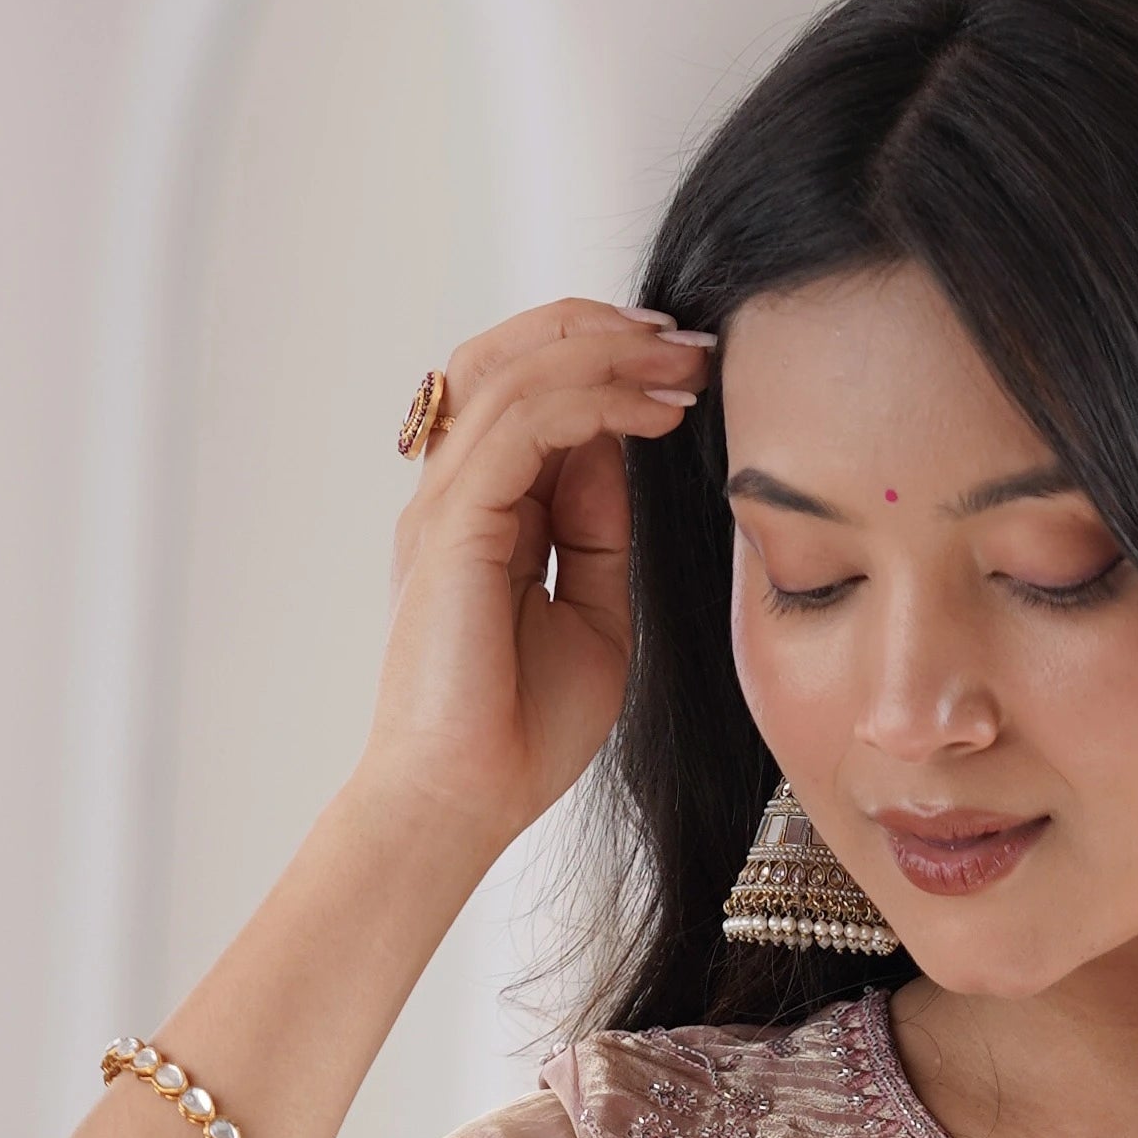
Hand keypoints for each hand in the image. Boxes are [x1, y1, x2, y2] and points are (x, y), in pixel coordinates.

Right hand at [357, 299, 712, 852]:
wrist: (464, 804)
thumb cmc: (520, 734)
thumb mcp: (594, 615)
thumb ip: (598, 532)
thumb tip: (618, 449)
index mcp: (482, 509)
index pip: (534, 394)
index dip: (610, 364)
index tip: (691, 369)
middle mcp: (454, 491)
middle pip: (510, 355)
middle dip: (604, 333)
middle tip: (690, 342)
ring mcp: (446, 502)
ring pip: (514, 371)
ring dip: (607, 353)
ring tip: (682, 363)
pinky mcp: (453, 525)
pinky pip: (520, 423)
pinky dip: (591, 400)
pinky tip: (650, 411)